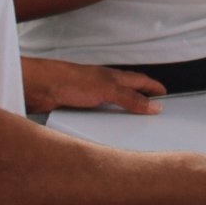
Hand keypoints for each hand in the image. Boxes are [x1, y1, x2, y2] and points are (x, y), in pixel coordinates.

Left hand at [22, 58, 164, 116]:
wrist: (41, 87)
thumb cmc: (71, 80)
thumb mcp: (108, 90)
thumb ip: (131, 98)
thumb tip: (153, 105)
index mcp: (114, 77)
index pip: (140, 81)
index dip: (153, 87)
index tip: (164, 94)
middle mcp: (104, 84)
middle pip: (127, 91)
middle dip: (140, 98)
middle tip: (152, 107)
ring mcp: (91, 95)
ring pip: (112, 103)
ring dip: (122, 110)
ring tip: (133, 122)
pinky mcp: (78, 106)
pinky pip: (98, 114)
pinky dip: (105, 119)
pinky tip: (104, 128)